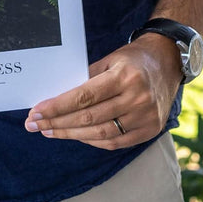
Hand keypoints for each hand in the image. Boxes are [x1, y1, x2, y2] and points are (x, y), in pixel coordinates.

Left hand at [24, 37, 182, 148]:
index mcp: (124, 77)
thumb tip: (56, 96)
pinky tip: (76, 135)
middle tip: (34, 124)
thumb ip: (86, 78)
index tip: (36, 111)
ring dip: (71, 134)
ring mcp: (145, 117)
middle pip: (89, 117)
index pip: (83, 96)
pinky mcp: (150, 130)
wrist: (168, 63)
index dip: (57, 106)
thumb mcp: (110, 60)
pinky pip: (115, 142)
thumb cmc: (133, 59)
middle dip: (57, 122)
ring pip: (100, 133)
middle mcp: (136, 98)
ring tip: (50, 131)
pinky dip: (92, 140)